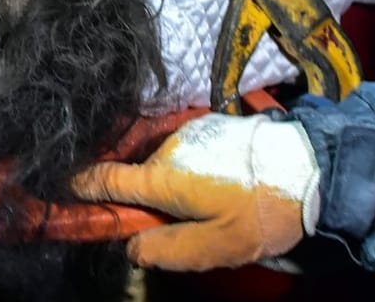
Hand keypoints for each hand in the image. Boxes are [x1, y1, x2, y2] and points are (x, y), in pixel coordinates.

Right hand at [72, 113, 318, 271]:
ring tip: (198, 205)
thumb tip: (132, 248)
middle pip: (133, 171)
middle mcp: (167, 146)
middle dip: (137, 195)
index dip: (81, 187)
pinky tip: (211, 183)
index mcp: (161, 178)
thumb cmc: (259, 212)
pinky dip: (182, 165)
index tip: (64, 191)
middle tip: (162, 222)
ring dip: (164, 180)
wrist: (310, 170)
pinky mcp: (210, 124)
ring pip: (159, 159)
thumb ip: (166, 250)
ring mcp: (189, 131)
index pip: (104, 179)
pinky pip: (181, 147)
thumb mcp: (213, 248)